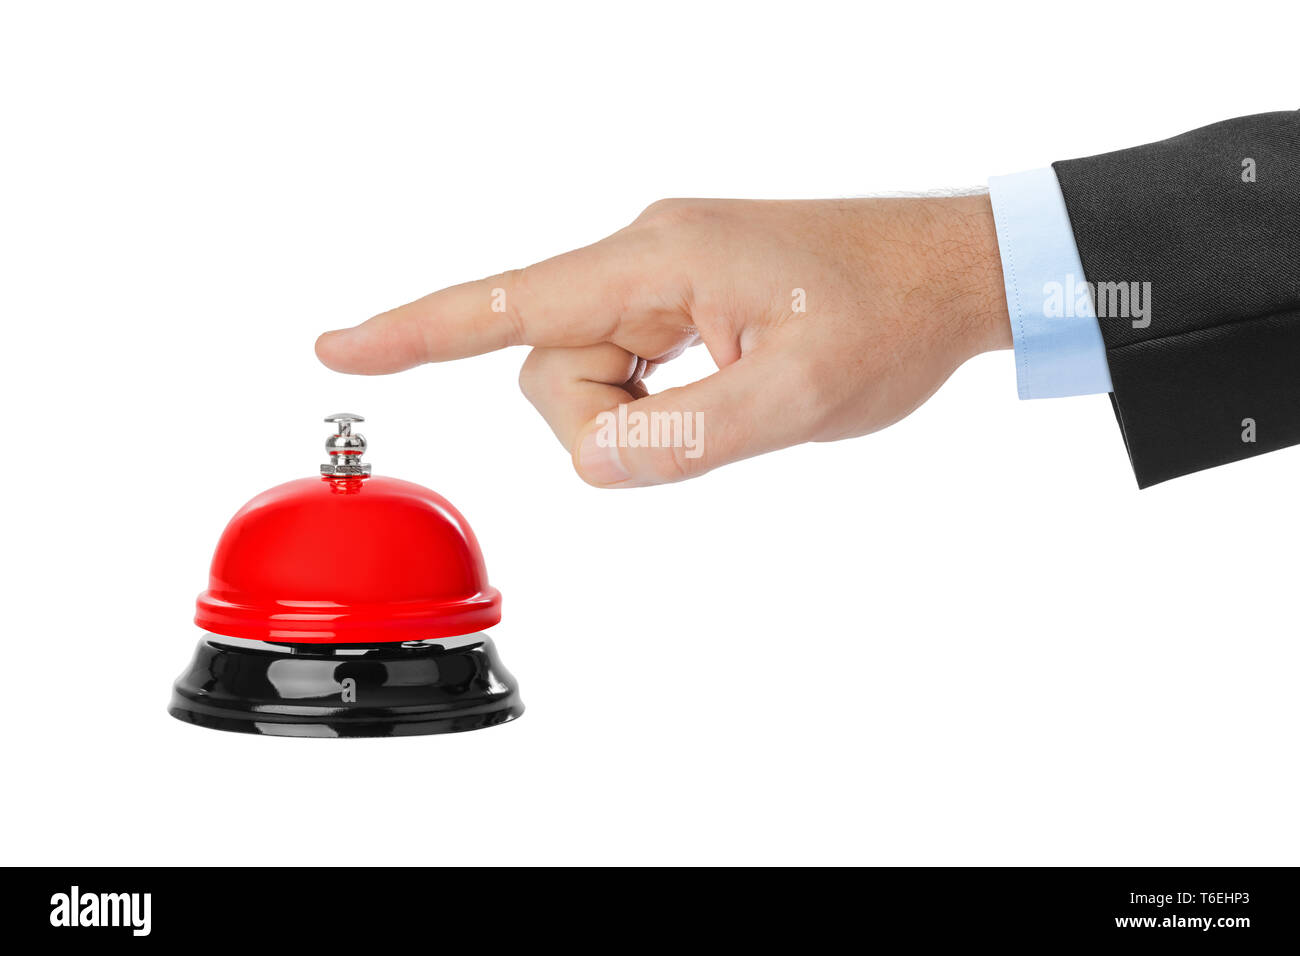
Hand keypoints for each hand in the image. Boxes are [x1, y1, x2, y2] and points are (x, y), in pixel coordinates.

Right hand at [315, 195, 1010, 486]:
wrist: (949, 272)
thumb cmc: (886, 317)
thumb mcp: (799, 395)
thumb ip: (687, 436)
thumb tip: (592, 461)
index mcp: (657, 262)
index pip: (510, 303)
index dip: (417, 331)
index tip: (338, 349)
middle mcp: (643, 257)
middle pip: (550, 365)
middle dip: (606, 422)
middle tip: (711, 422)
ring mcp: (659, 275)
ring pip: (584, 373)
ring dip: (641, 414)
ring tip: (735, 396)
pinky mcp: (678, 296)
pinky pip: (624, 362)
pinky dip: (655, 399)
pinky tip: (722, 386)